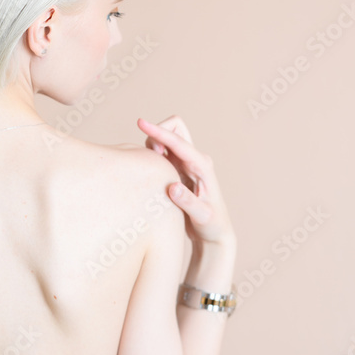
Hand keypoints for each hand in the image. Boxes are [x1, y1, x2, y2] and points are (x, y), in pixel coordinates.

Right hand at [137, 115, 235, 247]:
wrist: (214, 232)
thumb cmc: (212, 225)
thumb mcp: (202, 217)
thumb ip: (188, 203)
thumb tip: (172, 187)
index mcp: (202, 165)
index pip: (178, 142)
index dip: (159, 132)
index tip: (140, 122)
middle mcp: (195, 159)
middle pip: (175, 127)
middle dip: (158, 133)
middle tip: (152, 157)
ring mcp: (186, 163)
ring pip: (166, 138)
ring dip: (154, 145)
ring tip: (153, 170)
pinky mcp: (177, 169)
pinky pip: (162, 152)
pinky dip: (152, 155)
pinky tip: (152, 175)